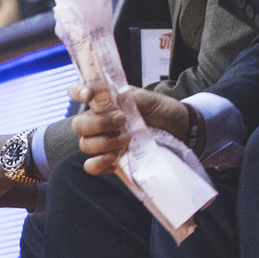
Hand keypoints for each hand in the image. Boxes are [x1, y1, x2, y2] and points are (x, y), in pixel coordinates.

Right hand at [71, 82, 192, 176]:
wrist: (181, 131)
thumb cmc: (162, 111)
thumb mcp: (149, 98)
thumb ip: (128, 97)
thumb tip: (112, 98)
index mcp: (104, 101)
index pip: (77, 92)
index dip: (77, 92)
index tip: (89, 95)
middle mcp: (98, 121)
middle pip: (78, 124)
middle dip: (98, 123)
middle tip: (122, 120)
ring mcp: (103, 142)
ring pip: (85, 145)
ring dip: (105, 142)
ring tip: (128, 139)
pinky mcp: (110, 161)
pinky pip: (91, 165)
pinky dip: (99, 163)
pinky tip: (115, 158)